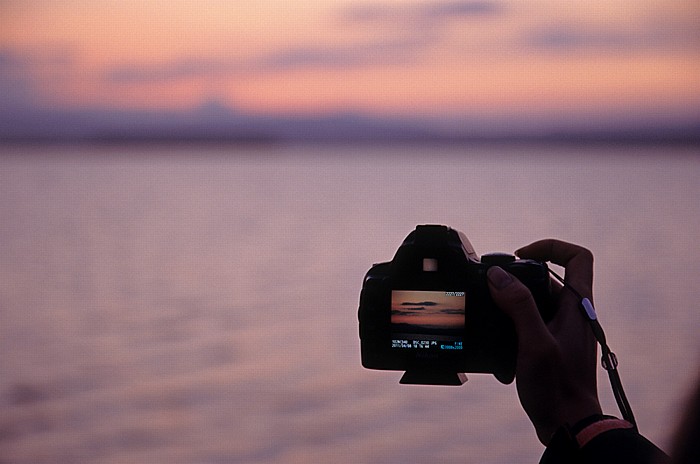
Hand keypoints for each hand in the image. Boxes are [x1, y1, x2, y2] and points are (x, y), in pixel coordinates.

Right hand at [487, 239, 601, 444]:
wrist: (568, 425)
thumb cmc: (558, 389)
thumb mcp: (535, 342)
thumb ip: (519, 306)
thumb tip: (498, 275)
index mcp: (577, 306)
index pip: (578, 258)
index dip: (550, 247)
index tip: (521, 256)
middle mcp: (572, 314)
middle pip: (544, 279)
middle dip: (515, 283)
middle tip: (492, 293)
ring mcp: (562, 330)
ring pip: (532, 303)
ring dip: (510, 309)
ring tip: (495, 324)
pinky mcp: (551, 345)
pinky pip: (528, 324)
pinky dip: (511, 329)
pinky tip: (500, 347)